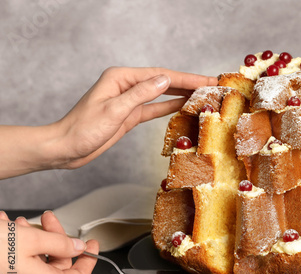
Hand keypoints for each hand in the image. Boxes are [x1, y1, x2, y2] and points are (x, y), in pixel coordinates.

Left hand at [0, 67, 217, 177]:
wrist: (66, 148)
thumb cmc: (83, 129)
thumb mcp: (114, 110)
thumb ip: (141, 94)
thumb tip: (166, 80)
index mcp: (121, 78)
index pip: (161, 76)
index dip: (187, 78)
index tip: (207, 80)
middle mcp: (126, 85)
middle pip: (164, 82)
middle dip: (189, 83)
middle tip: (213, 85)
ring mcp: (129, 100)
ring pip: (162, 94)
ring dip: (182, 94)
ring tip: (204, 93)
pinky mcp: (130, 115)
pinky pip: (155, 108)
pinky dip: (170, 106)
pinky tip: (185, 105)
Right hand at [0, 211, 97, 273]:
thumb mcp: (33, 239)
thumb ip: (61, 243)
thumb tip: (77, 246)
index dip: (88, 259)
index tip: (92, 244)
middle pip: (56, 264)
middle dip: (53, 237)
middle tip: (48, 219)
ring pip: (36, 260)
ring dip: (33, 237)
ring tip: (19, 223)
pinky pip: (19, 263)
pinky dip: (18, 245)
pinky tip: (7, 228)